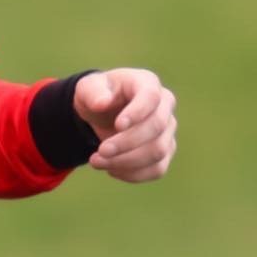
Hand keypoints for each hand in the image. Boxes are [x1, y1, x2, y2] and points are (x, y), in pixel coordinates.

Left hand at [73, 68, 175, 183]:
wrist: (102, 113)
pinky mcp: (165, 151)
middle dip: (127, 142)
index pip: (151, 96)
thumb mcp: (88, 88)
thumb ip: (92, 92)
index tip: (117, 125)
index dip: (137, 112)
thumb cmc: (98, 95)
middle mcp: (164, 105)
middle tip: (100, 151)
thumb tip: (101, 103)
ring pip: (158, 151)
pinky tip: (111, 170)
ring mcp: (168, 130)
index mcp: (147, 82)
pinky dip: (133, 174)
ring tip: (97, 161)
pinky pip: (157, 169)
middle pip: (157, 126)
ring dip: (126, 161)